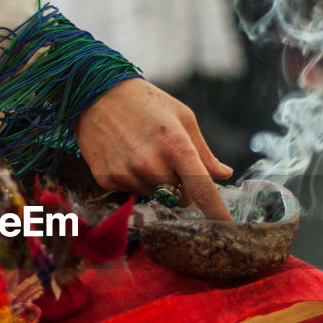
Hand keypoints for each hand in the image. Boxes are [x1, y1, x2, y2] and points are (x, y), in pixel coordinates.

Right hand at [75, 79, 233, 220]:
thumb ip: (204, 151)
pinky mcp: (107, 179)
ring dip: (157, 184)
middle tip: (171, 163)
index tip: (227, 229)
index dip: (217, 212)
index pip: (202, 189)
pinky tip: (126, 156)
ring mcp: (127, 174)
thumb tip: (223, 174)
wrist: (95, 93)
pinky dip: (135, 181)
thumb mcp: (183, 117)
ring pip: (156, 197)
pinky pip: (132, 193)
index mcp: (176, 145)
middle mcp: (151, 164)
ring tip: (144, 153)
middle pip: (180, 199)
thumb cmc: (146, 103)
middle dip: (182, 188)